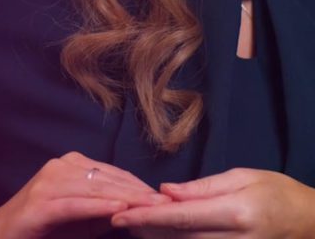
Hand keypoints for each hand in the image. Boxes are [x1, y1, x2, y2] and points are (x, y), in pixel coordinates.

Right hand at [0, 151, 168, 238]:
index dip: (140, 185)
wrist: (1, 235)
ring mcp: (49, 182)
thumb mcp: (82, 219)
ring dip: (126, 197)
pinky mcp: (41, 204)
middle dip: (139, 192)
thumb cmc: (44, 229)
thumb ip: (106, 211)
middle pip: (107, 179)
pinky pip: (76, 204)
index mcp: (70, 165)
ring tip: (152, 207)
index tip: (167, 199)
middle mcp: (60, 167)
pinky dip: (99, 206)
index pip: (113, 174)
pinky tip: (120, 209)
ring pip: (95, 188)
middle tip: (168, 204)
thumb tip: (140, 210)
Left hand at [111, 168, 314, 237]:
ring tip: (130, 225)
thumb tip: (166, 191)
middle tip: (115, 217)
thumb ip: (202, 188)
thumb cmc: (276, 192)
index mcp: (234, 213)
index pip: (180, 218)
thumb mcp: (241, 177)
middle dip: (143, 229)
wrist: (311, 223)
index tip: (119, 215)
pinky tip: (158, 234)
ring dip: (156, 238)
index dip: (146, 218)